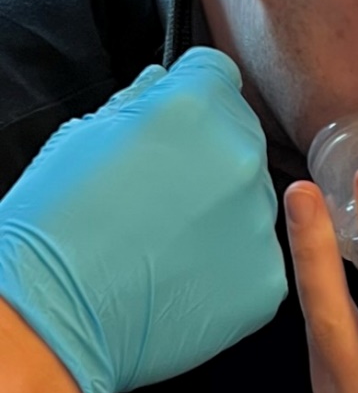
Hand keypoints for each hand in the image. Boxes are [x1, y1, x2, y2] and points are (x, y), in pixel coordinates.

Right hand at [0, 49, 286, 392]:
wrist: (56, 317)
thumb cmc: (56, 226)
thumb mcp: (84, 137)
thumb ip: (139, 101)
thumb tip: (164, 84)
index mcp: (193, 109)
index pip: (217, 76)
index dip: (191, 95)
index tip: (174, 122)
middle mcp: (239, 157)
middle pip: (241, 137)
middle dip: (209, 154)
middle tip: (164, 192)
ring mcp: (258, 220)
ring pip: (252, 199)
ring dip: (223, 210)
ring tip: (169, 240)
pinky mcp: (266, 278)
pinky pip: (256, 257)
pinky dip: (228, 265)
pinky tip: (183, 275)